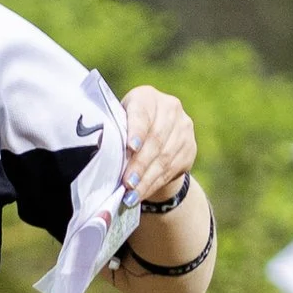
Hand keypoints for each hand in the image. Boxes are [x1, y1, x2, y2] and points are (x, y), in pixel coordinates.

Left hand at [120, 85, 197, 204]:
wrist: (154, 137)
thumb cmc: (125, 129)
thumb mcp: (118, 124)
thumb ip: (114, 134)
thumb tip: (102, 159)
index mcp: (146, 97)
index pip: (142, 113)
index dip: (137, 131)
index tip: (130, 148)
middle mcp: (169, 108)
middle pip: (155, 140)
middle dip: (139, 165)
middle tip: (127, 183)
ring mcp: (183, 127)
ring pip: (164, 158)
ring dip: (146, 180)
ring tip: (131, 195)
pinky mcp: (190, 147)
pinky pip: (172, 169)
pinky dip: (154, 184)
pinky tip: (142, 194)